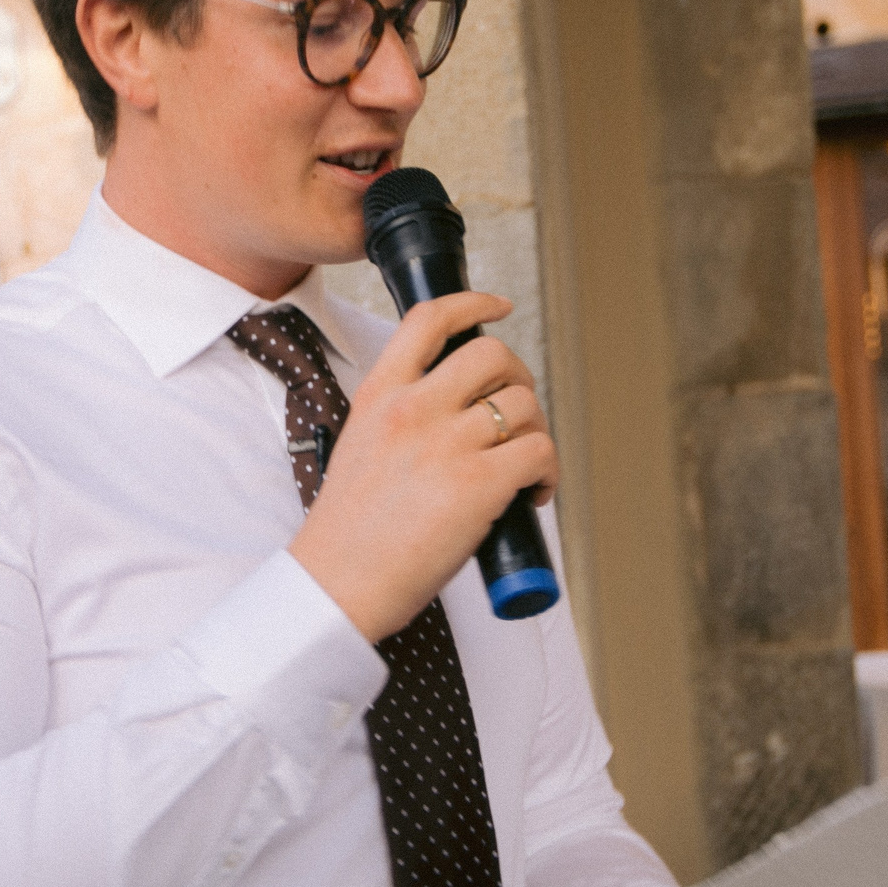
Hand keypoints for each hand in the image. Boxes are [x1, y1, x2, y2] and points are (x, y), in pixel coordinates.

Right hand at [289, 293, 557, 642]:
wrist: (338, 583)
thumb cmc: (348, 532)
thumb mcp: (358, 447)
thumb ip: (397, 420)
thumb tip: (457, 416)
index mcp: (379, 396)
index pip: (429, 321)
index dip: (473, 303)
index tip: (498, 307)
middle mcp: (413, 409)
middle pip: (492, 355)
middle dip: (519, 377)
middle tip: (517, 411)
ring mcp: (446, 444)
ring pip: (525, 405)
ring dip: (538, 432)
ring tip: (525, 466)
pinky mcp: (479, 484)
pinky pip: (540, 453)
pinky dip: (549, 471)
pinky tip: (534, 494)